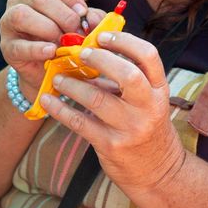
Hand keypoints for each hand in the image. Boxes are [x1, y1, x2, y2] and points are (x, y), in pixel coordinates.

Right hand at [0, 0, 104, 98]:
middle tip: (78, 34)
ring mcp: (9, 22)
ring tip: (63, 43)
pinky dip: (37, 49)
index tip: (82, 12)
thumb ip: (90, 18)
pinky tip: (51, 52)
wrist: (49, 71)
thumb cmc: (66, 41)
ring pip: (23, 15)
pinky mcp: (7, 47)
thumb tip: (93, 19)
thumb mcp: (81, 25)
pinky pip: (19, 45)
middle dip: (64, 17)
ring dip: (49, 29)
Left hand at [39, 32, 185, 194]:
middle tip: (79, 54)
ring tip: (58, 77)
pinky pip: (79, 123)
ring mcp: (130, 128)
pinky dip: (60, 109)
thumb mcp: (147, 101)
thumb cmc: (146, 127)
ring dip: (73, 84)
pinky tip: (48, 100)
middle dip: (100, 59)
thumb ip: (126, 79)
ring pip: (97, 99)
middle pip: (127, 75)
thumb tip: (90, 54)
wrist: (156, 171)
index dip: (125, 41)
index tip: (102, 36)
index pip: (148, 56)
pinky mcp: (110, 145)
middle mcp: (149, 107)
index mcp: (159, 90)